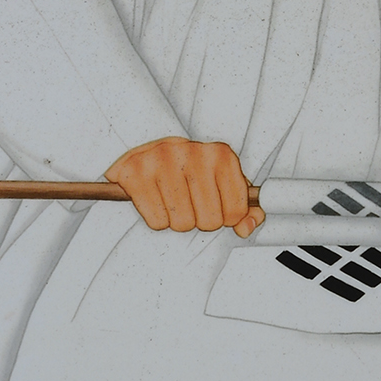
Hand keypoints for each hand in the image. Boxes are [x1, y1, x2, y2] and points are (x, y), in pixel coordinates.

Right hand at [105, 138, 262, 235]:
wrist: (143, 152)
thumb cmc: (187, 171)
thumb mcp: (221, 183)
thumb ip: (243, 208)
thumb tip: (246, 228)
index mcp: (220, 155)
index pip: (236, 211)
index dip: (226, 217)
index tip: (215, 205)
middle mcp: (192, 153)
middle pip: (209, 221)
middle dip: (199, 220)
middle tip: (189, 203)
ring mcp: (162, 160)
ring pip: (182, 223)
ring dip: (177, 220)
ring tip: (172, 200)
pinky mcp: (135, 173)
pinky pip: (157, 221)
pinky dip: (157, 219)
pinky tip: (156, 200)